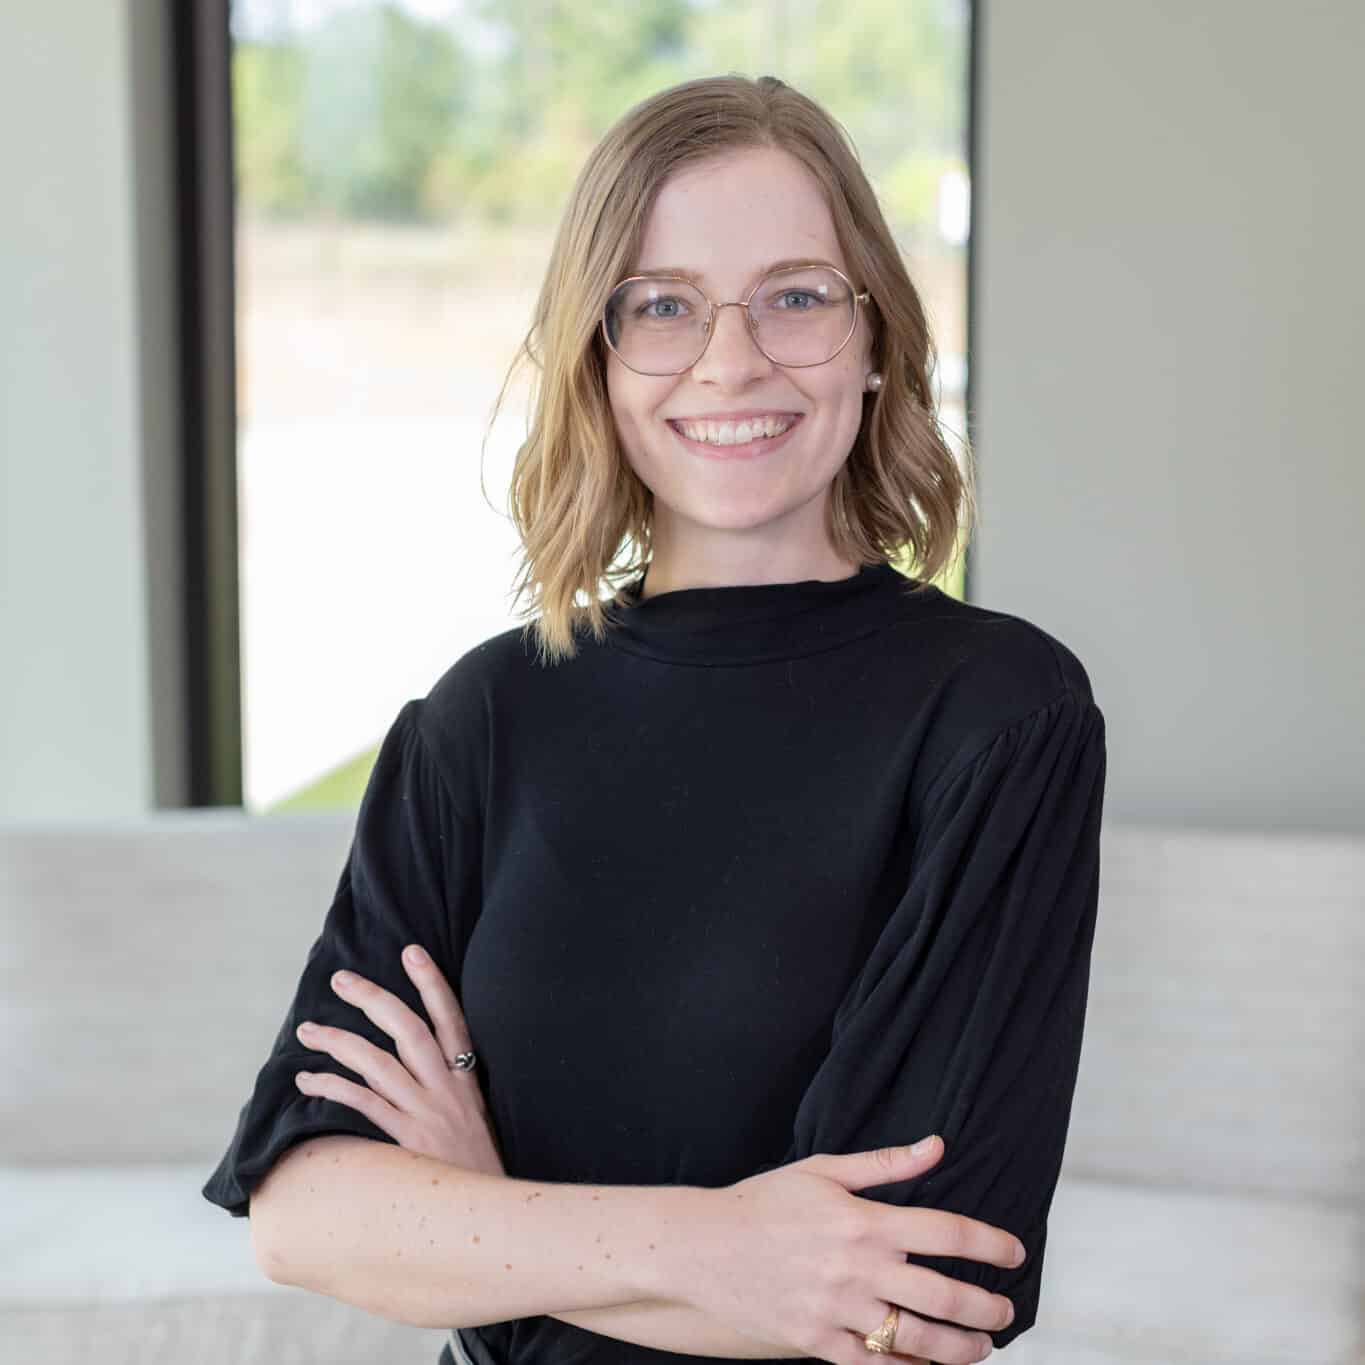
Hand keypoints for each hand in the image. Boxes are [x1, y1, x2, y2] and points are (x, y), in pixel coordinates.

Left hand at [292, 944, 504, 1177]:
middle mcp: (448, 1089)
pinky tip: (309, 1082)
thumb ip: (453, 1093)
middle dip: (373, 999)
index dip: (432, 982)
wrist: (493, 1218)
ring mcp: (427, 1114)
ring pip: (377, 1062)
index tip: (411, 951)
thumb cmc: (479, 1172)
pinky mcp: (406, 1142)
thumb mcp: (476, 1122)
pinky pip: (364, 1105)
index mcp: (467, 1080)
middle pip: (408, 1029)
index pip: (451, 1018)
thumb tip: (425, 1071)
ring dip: (338, 1041)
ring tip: (307, 1030)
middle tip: (341, 980)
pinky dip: (333, 1088)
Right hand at [682, 1138, 1020, 1364]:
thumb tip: (938, 1146)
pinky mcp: (817, 1343)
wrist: (702, 1246)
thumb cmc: (764, 1202)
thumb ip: (885, 1164)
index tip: (1014, 1253)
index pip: (948, 1233)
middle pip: (945, 1295)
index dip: (991, 1244)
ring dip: (961, 1348)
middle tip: (1005, 1309)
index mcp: (864, 1221)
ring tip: (982, 1347)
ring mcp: (838, 1310)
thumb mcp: (823, 1170)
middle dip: (987, 1307)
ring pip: (919, 1341)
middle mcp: (858, 1268)